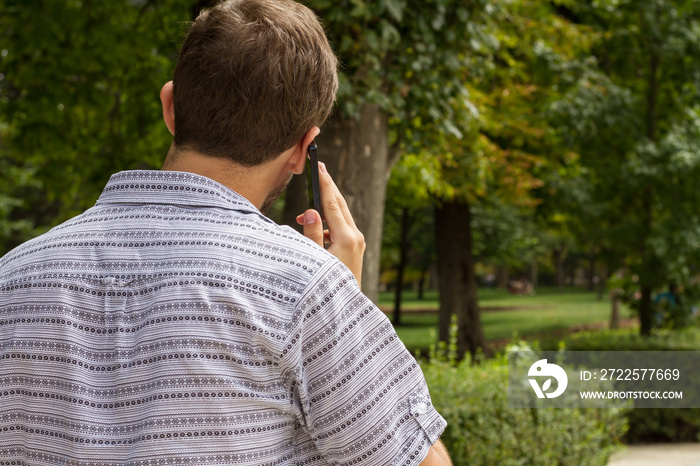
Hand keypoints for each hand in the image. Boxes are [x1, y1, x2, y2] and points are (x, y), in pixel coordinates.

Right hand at [296, 162, 365, 287]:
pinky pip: (342, 226)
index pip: (333, 203)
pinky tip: (314, 228)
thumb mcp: (315, 259)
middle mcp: (356, 237)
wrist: (343, 310)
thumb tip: (311, 210)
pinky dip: (329, 221)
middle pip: (340, 204)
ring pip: (342, 215)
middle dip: (328, 187)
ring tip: (302, 214)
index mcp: (346, 238)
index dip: (325, 183)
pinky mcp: (356, 247)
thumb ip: (312, 234)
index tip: (320, 166)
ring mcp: (358, 242)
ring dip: (325, 207)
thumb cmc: (326, 286)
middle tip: (319, 168)